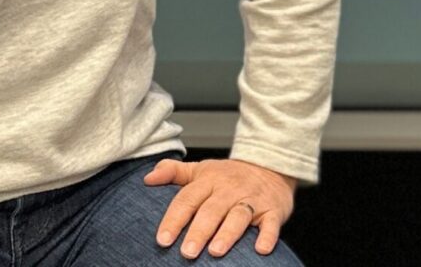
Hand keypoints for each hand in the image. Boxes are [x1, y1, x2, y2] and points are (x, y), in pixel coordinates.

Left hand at [144, 157, 296, 258]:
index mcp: (209, 180)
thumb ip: (173, 172)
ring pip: (239, 216)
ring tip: (216, 251)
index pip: (188, 199)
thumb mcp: (201, 169)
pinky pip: (271, 223)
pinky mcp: (273, 209)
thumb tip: (147, 178)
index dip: (175, 219)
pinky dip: (268, 235)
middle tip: (187, 252)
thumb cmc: (230, 176)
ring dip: (228, 233)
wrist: (271, 167)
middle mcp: (229, 190)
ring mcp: (252, 199)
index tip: (163, 239)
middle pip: (212, 210)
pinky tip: (260, 250)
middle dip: (199, 231)